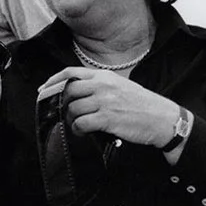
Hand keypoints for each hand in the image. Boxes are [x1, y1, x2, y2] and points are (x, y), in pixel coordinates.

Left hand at [40, 67, 181, 147]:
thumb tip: (76, 92)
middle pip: (68, 91)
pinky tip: (82, 132)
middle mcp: (103, 86)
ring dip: (70, 119)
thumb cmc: (142, 104)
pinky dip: (78, 129)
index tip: (44, 90)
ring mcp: (105, 101)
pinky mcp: (107, 118)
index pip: (71, 73)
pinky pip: (81, 123)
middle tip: (62, 114)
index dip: (53, 81)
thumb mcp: (121, 86)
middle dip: (61, 104)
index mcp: (105, 76)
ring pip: (72, 108)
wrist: (162, 118)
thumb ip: (100, 85)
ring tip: (76, 125)